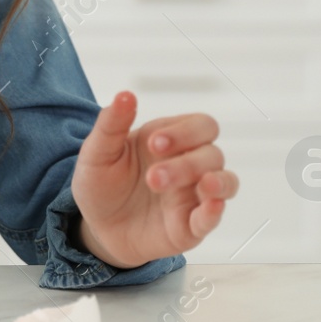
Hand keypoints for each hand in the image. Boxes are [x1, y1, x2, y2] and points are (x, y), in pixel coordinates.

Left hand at [69, 92, 237, 269]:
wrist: (95, 226)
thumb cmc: (101, 184)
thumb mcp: (97, 153)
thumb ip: (111, 125)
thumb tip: (125, 95)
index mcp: (169, 141)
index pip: (200, 125)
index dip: (184, 132)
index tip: (154, 143)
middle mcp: (188, 165)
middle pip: (212, 154)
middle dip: (187, 163)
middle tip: (153, 178)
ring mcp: (192, 196)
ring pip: (225, 182)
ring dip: (216, 182)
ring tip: (203, 186)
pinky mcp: (190, 226)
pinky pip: (212, 218)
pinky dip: (214, 212)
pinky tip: (210, 206)